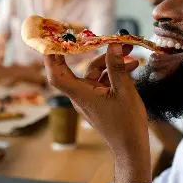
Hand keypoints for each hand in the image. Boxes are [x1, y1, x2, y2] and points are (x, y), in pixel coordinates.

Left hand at [44, 44, 150, 182]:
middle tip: (94, 35)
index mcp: (80, 94)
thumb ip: (117, 67)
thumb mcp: (124, 91)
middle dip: (89, 51)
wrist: (131, 147)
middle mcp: (80, 95)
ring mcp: (89, 98)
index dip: (50, 57)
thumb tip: (113, 44)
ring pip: (94, 73)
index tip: (51, 40)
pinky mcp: (98, 101)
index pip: (55, 74)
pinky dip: (113, 72)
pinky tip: (132, 66)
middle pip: (77, 69)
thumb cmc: (126, 123)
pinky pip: (102, 81)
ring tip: (130, 51)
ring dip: (110, 61)